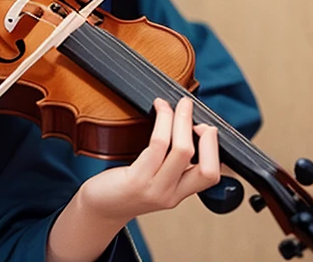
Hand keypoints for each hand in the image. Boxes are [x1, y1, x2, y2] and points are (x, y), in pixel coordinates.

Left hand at [79, 97, 219, 223]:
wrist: (98, 207)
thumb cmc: (125, 185)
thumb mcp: (156, 178)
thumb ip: (172, 161)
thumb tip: (186, 125)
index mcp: (179, 193)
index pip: (212, 176)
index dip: (214, 149)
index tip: (206, 127)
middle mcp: (171, 195)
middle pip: (206, 168)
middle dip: (206, 134)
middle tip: (192, 110)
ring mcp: (155, 189)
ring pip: (183, 151)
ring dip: (183, 120)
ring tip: (179, 104)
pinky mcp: (137, 180)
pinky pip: (158, 145)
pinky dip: (163, 121)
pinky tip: (160, 108)